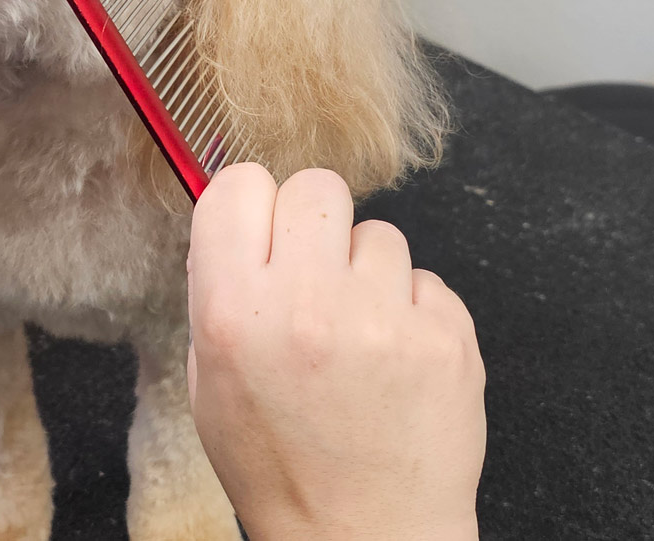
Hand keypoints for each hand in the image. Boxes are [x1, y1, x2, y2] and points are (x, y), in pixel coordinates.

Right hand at [187, 165, 485, 540]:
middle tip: (316, 274)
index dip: (251, 202)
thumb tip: (239, 223)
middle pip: (315, 186)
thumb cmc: (281, 468)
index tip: (263, 227)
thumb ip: (218, 293)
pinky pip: (425, 278)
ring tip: (359, 335)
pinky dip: (411, 310)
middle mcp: (306, 305)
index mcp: (233, 314)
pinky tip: (397, 359)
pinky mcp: (445, 336)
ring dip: (367, 272)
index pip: (238, 185)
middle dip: (314, 223)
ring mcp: (382, 319)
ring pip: (378, 232)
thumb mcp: (208, 384)